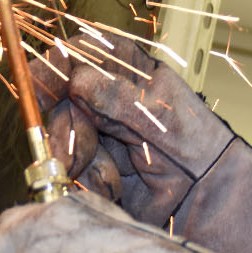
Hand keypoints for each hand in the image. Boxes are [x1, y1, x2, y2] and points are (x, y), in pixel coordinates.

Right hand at [31, 36, 234, 227]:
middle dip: (66, 131)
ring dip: (80, 162)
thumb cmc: (198, 146)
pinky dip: (91, 182)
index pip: (82, 55)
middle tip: (71, 157)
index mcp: (128, 71)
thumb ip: (115, 97)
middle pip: (63, 101)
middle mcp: (109, 99)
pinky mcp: (97, 165)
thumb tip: (77, 78)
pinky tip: (115, 190)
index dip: (56, 67)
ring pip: (64, 138)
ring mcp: (101, 133)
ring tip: (110, 181)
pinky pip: (75, 170)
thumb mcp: (158, 114)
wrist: (210, 197)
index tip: (41, 85)